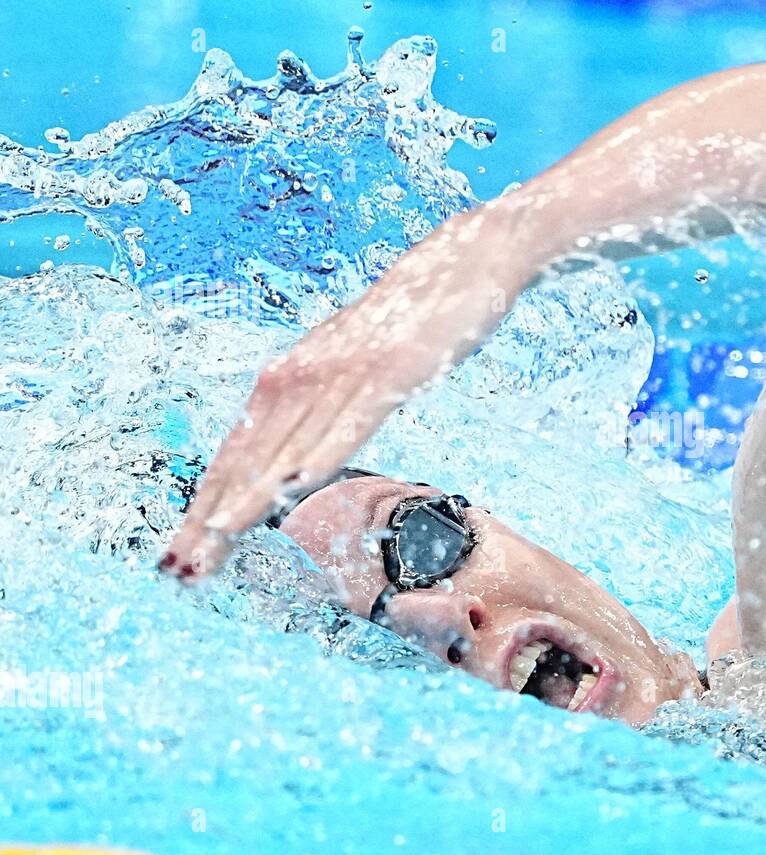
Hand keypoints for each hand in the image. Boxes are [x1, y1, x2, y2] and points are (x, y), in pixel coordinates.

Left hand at [162, 205, 519, 579]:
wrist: (466, 258)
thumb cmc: (415, 314)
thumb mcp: (358, 363)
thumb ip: (326, 401)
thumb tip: (302, 444)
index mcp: (294, 375)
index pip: (239, 449)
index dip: (209, 499)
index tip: (185, 548)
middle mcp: (305, 373)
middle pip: (247, 455)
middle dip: (209, 513)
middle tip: (177, 565)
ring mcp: (344, 372)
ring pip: (286, 445)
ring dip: (248, 496)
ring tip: (215, 538)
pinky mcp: (388, 372)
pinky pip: (347, 423)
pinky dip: (317, 456)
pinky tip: (293, 487)